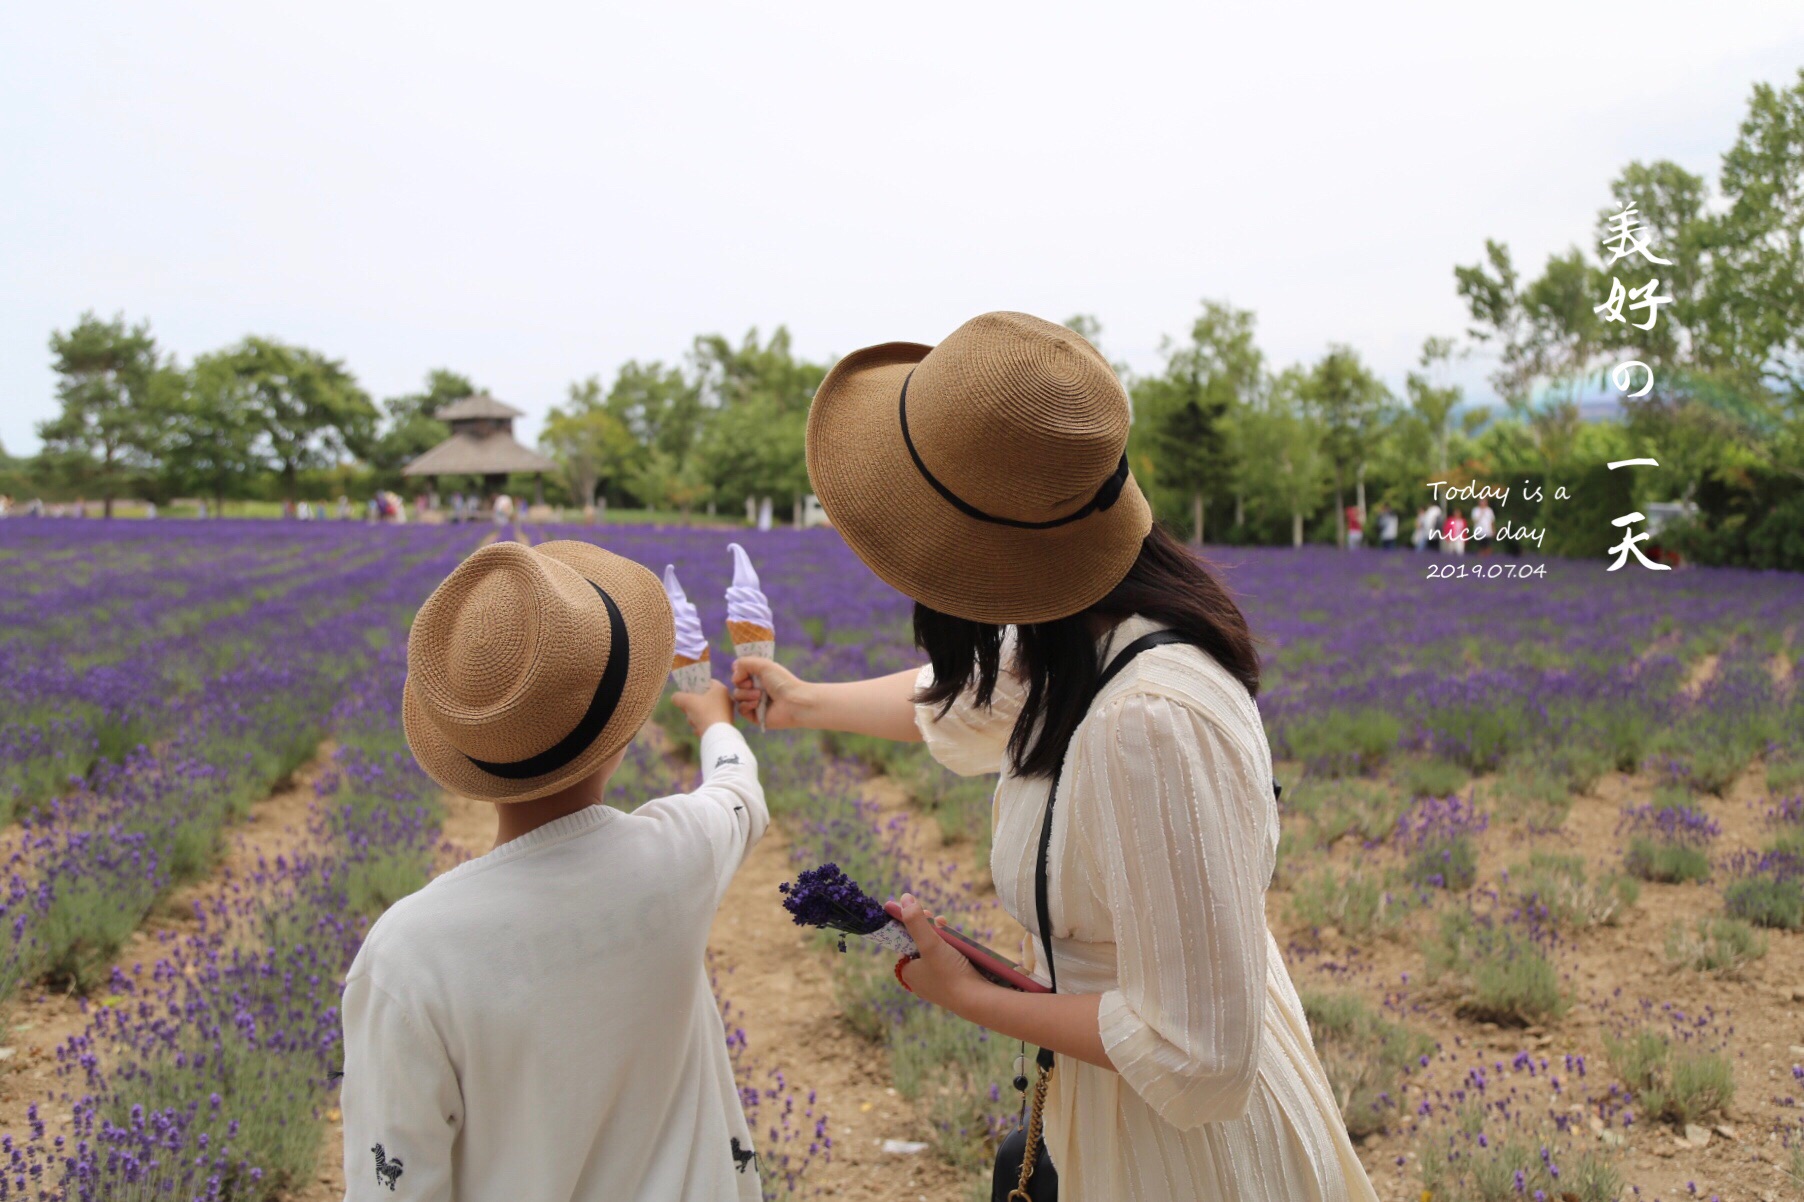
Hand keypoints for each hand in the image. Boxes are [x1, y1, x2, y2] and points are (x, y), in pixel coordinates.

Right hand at [670, 680, 732, 735]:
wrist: (717, 735)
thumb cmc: (704, 712)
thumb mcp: (687, 701)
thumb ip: (679, 697)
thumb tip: (675, 698)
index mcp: (720, 689)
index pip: (706, 682)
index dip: (695, 685)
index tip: (686, 691)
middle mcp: (726, 699)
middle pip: (703, 698)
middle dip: (692, 705)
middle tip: (685, 708)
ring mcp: (726, 712)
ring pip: (705, 711)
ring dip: (695, 717)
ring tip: (693, 721)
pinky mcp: (724, 724)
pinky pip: (709, 721)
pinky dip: (702, 725)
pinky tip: (699, 730)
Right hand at [731, 656, 810, 729]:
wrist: (793, 702)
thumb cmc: (781, 682)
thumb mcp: (763, 664)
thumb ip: (744, 662)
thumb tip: (734, 674)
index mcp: (760, 676)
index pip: (740, 672)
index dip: (740, 672)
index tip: (745, 671)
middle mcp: (757, 688)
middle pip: (737, 684)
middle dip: (743, 683)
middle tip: (752, 684)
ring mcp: (755, 702)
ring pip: (737, 696)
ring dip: (746, 694)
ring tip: (760, 696)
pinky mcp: (754, 715)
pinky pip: (740, 709)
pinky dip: (746, 705)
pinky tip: (757, 704)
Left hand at [885, 893, 987, 1013]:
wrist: (977, 1000)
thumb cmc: (950, 973)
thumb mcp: (930, 942)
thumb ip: (915, 921)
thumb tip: (904, 898)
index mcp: (908, 972)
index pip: (904, 942)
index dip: (911, 925)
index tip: (922, 914)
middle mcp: (920, 980)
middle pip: (921, 946)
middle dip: (929, 929)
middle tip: (938, 920)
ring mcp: (938, 984)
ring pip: (937, 953)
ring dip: (943, 938)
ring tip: (950, 929)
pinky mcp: (955, 985)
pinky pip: (949, 963)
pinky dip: (954, 951)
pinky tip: (961, 945)